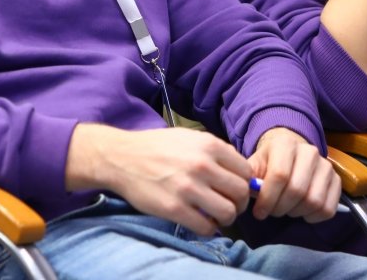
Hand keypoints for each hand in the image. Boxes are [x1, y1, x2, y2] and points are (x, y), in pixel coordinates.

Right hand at [65, 123, 252, 235]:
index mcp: (208, 146)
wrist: (121, 158)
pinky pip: (206, 227)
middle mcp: (202, 165)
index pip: (245, 171)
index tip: (234, 189)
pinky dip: (208, 228)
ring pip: (228, 212)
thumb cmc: (156, 147)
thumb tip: (240, 169)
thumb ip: (215, 150)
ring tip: (214, 215)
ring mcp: (188, 188)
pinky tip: (200, 221)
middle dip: (238, 203)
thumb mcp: (188, 137)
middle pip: (240, 193)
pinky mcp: (174, 208)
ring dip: (225, 218)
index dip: (243, 183)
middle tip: (228, 205)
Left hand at [247, 128, 339, 222]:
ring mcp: (326, 166)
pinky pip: (328, 209)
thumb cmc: (269, 161)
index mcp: (285, 144)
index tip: (258, 212)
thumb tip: (244, 192)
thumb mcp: (255, 164)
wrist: (290, 152)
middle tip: (272, 212)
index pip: (280, 175)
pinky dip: (313, 217)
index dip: (268, 199)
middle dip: (280, 208)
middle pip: (297, 190)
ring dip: (296, 213)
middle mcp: (309, 152)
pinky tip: (302, 212)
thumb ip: (248, 177)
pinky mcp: (337, 181)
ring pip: (314, 201)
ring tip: (286, 209)